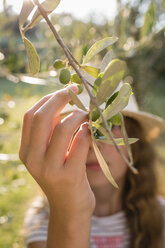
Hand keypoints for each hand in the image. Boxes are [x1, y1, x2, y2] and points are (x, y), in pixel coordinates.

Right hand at [19, 84, 95, 221]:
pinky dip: (88, 130)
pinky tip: (92, 129)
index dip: (47, 99)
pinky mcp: (69, 176)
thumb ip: (51, 133)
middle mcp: (33, 159)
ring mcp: (50, 169)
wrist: (69, 210)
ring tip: (87, 115)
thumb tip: (62, 104)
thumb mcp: (49, 156)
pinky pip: (80, 142)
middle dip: (60, 98)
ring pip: (64, 128)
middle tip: (75, 91)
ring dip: (79, 115)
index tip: (63, 90)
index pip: (30, 116)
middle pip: (43, 117)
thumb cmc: (62, 177)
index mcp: (26, 152)